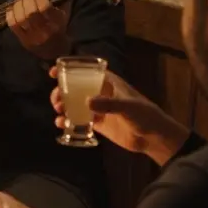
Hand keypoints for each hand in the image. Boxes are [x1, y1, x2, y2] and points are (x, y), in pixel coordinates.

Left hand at [6, 0, 69, 58]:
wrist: (55, 51)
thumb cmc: (60, 27)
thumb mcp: (62, 11)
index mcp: (57, 23)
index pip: (45, 7)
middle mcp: (44, 31)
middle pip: (31, 12)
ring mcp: (32, 37)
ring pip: (21, 18)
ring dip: (18, 5)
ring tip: (21, 0)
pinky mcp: (23, 41)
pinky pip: (13, 25)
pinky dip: (10, 14)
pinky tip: (13, 9)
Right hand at [48, 67, 189, 165]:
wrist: (153, 137)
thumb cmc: (144, 115)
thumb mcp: (128, 106)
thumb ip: (108, 104)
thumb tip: (86, 102)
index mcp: (108, 82)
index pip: (86, 71)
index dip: (69, 69)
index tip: (54, 72)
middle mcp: (101, 93)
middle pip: (75, 88)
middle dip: (62, 91)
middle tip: (57, 100)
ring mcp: (98, 109)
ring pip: (74, 103)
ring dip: (63, 106)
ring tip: (58, 112)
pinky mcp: (97, 124)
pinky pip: (78, 120)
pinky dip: (68, 121)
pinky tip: (62, 124)